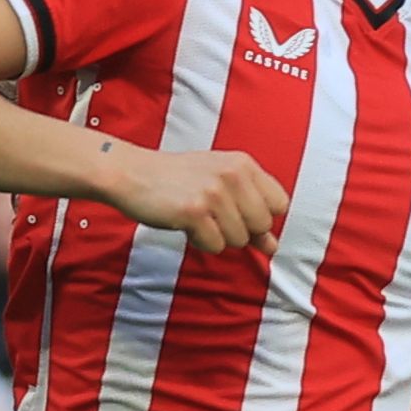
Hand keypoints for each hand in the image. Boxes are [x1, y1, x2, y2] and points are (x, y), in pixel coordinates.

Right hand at [102, 142, 287, 253]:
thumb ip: (250, 212)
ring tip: (197, 217)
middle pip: (262, 225)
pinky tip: (185, 225)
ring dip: (218, 237)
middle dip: (240, 230)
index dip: (262, 216)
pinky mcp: (193, 211)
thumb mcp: (220, 186)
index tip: (239, 213)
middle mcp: (233, 175)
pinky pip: (215, 245)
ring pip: (239, 239)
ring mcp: (213, 193)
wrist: (130, 173)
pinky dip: (200, 242)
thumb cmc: (177, 181)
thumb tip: (273, 246)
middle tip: (213, 216)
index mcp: (244, 164)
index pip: (280, 204)